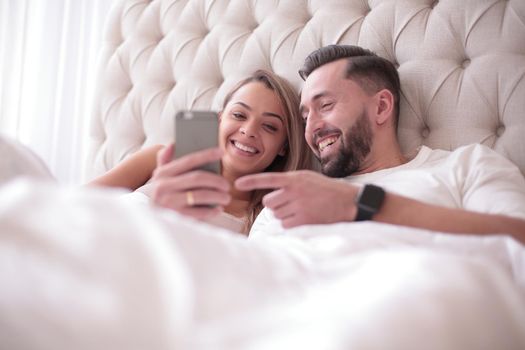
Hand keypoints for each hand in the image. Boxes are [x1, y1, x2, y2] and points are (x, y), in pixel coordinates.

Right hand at [151, 144, 230, 218]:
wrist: (146, 219)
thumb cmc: (160, 194)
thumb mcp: (158, 177)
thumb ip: (165, 159)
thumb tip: (174, 143)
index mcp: (162, 173)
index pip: (188, 160)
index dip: (206, 155)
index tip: (221, 152)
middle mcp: (164, 187)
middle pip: (197, 178)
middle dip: (216, 180)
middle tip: (226, 184)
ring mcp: (169, 203)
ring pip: (200, 195)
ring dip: (217, 196)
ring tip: (226, 197)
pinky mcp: (175, 218)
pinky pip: (198, 213)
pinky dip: (211, 211)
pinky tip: (218, 209)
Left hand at [235, 170, 358, 227]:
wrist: (349, 202)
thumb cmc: (327, 190)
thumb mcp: (308, 178)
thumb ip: (290, 183)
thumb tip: (272, 196)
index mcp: (294, 178)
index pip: (268, 178)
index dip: (250, 181)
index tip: (236, 183)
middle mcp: (294, 191)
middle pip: (269, 202)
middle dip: (276, 205)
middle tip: (292, 204)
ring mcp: (298, 205)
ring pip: (276, 214)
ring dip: (285, 214)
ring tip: (302, 209)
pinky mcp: (303, 220)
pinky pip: (285, 225)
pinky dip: (292, 224)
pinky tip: (305, 218)